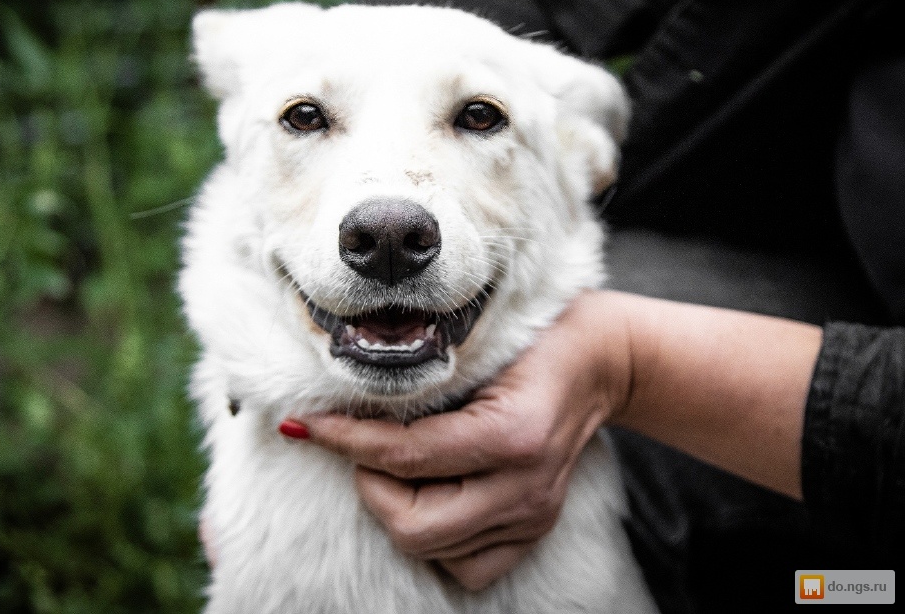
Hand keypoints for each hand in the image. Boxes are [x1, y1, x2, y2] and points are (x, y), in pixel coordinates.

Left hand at [296, 291, 629, 590]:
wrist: (601, 362)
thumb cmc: (535, 339)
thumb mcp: (476, 345)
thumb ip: (418, 381)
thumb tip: (340, 405)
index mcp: (512, 435)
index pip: (405, 456)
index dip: (345, 440)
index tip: (307, 424)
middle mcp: (525, 487)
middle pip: (413, 526)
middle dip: (370, 487)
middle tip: (364, 447)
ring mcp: (534, 516)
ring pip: (433, 551)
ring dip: (398, 509)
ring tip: (399, 466)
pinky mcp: (535, 530)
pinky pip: (467, 568)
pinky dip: (437, 539)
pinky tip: (433, 495)